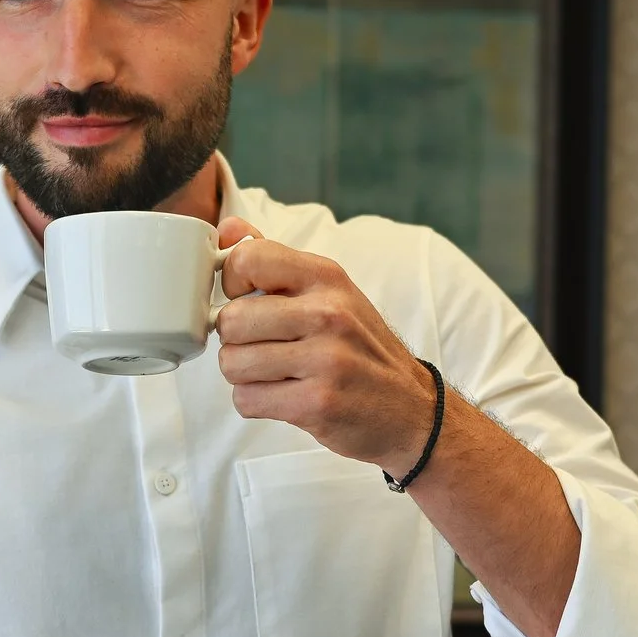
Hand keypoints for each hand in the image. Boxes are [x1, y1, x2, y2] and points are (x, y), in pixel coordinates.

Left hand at [215, 217, 438, 476]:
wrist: (411, 408)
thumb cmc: (360, 347)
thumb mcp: (330, 292)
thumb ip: (275, 260)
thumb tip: (227, 228)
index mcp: (327, 277)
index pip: (247, 259)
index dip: (231, 283)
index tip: (246, 299)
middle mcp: (328, 313)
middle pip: (230, 319)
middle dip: (234, 339)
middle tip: (261, 346)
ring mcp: (325, 359)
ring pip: (231, 362)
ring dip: (242, 374)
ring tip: (274, 373)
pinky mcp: (317, 403)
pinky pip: (246, 399)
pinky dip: (254, 401)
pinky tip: (282, 395)